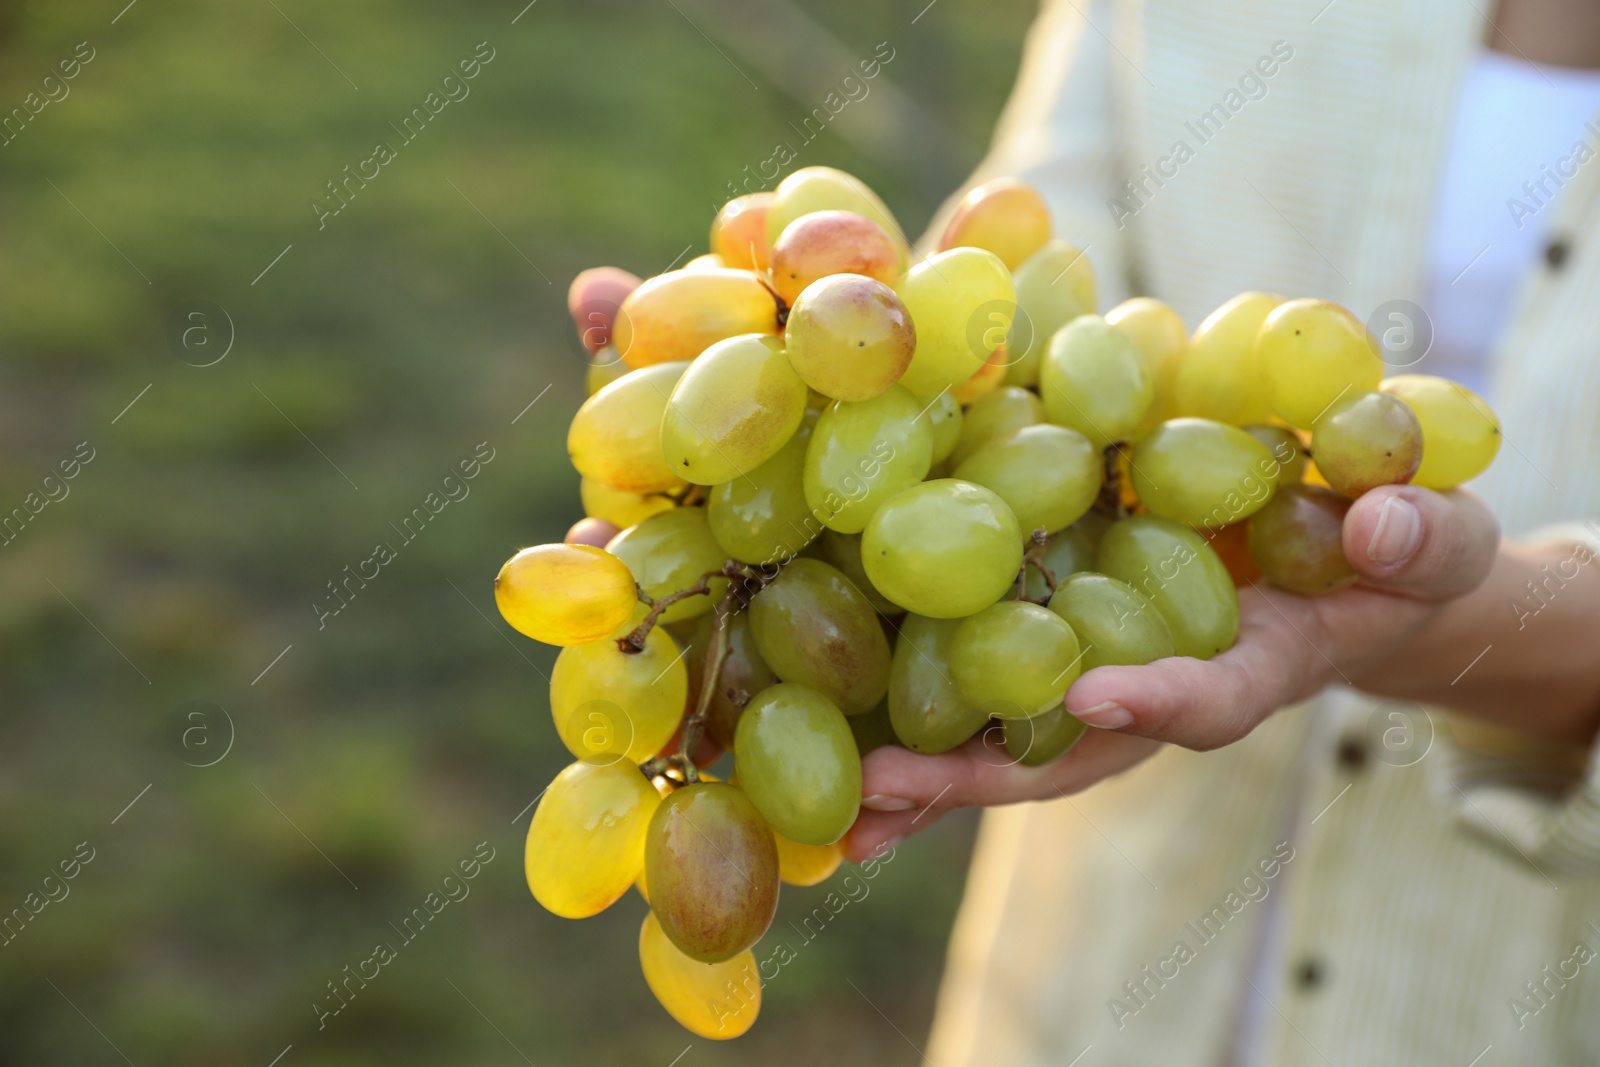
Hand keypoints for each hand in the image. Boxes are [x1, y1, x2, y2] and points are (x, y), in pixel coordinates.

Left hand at [844, 484, 1500, 860]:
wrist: (1346, 556)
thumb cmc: (1394, 551)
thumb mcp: (1431, 534)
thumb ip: (1420, 536)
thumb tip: (1382, 529)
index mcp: (1254, 669)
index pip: (1209, 699)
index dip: (1159, 700)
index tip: (1099, 696)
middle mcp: (1161, 690)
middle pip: (1071, 750)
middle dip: (983, 777)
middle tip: (885, 795)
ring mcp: (1108, 673)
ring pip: (1013, 736)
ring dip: (927, 773)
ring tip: (836, 806)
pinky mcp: (1066, 636)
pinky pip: (989, 676)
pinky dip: (920, 706)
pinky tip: (839, 723)